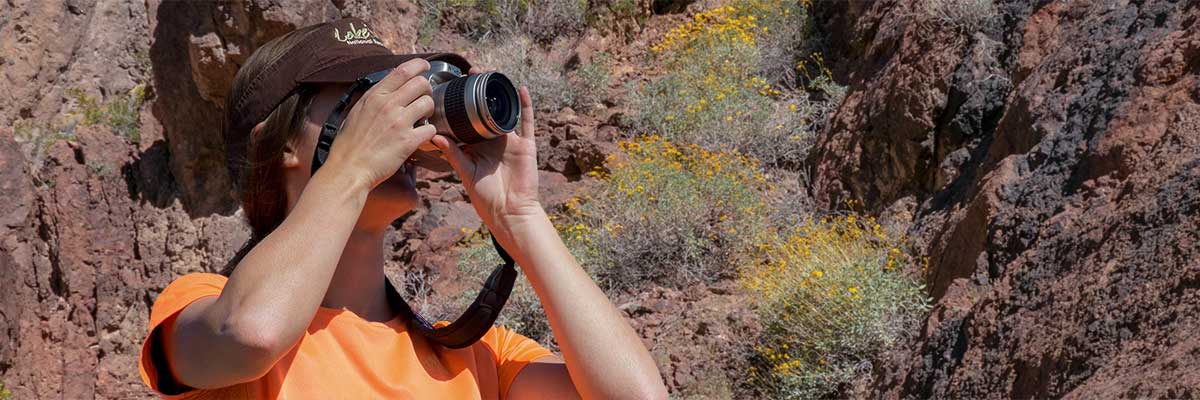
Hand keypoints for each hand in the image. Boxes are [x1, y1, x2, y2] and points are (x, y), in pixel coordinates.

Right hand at [323, 58, 436, 190]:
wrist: (348, 169)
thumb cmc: (349, 144)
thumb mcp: (357, 112)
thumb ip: (374, 99)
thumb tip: (387, 89)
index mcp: (375, 96)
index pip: (402, 70)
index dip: (418, 65)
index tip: (425, 66)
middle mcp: (388, 105)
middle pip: (421, 84)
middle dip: (427, 90)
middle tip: (423, 100)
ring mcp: (399, 122)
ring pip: (429, 104)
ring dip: (429, 111)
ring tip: (421, 119)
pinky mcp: (408, 141)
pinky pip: (431, 129)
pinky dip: (429, 132)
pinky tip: (420, 137)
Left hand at [431, 78, 542, 245]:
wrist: (510, 212)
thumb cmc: (486, 198)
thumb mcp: (465, 173)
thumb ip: (453, 154)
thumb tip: (434, 135)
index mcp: (478, 147)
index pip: (468, 121)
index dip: (461, 105)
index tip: (451, 88)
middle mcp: (494, 141)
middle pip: (486, 111)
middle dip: (479, 93)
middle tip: (470, 73)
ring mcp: (511, 141)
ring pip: (504, 112)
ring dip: (498, 94)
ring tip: (489, 74)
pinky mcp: (525, 145)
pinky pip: (526, 122)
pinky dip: (525, 106)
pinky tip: (520, 89)